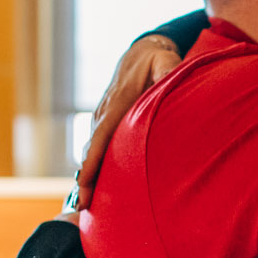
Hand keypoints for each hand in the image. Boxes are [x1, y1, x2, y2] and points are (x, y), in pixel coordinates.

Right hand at [73, 35, 180, 208]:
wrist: (142, 50)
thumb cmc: (157, 59)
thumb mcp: (166, 62)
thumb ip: (169, 71)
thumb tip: (173, 79)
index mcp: (117, 102)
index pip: (100, 136)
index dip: (91, 161)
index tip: (84, 182)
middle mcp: (103, 111)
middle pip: (90, 149)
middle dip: (85, 178)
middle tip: (84, 207)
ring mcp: (101, 115)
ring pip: (91, 149)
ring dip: (87, 174)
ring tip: (88, 203)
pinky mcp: (104, 119)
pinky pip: (96, 144)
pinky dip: (92, 163)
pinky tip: (95, 182)